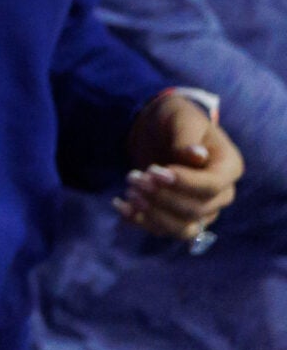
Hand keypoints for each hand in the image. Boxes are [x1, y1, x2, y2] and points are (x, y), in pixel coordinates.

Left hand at [119, 94, 242, 242]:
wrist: (159, 128)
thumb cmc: (176, 120)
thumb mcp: (181, 119)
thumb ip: (187, 138)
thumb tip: (196, 156)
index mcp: (228, 167)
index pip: (212, 186)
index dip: (184, 183)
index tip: (154, 171)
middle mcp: (221, 194)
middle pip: (197, 210)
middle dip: (162, 197)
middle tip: (134, 177)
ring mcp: (202, 209)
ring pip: (184, 229)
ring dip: (154, 214)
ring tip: (129, 192)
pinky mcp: (179, 217)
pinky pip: (165, 230)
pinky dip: (141, 222)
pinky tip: (121, 206)